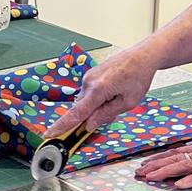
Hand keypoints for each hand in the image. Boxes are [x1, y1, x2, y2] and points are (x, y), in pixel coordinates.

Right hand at [43, 46, 158, 139]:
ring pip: (86, 101)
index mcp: (98, 90)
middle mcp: (89, 82)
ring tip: (118, 96)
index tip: (49, 134)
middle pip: (82, 109)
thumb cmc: (139, 77)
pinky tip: (114, 91)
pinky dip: (98, 98)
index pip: (76, 114)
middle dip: (92, 116)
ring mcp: (89, 77)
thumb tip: (89, 125)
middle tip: (113, 110)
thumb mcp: (128, 102)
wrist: (142, 55)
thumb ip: (106, 114)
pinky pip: (89, 92)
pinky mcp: (91, 74)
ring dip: (97, 106)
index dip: (62, 126)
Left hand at [135, 130, 191, 188]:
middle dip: (155, 165)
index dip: (159, 158)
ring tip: (150, 178)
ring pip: (183, 166)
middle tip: (139, 173)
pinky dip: (189, 181)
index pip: (177, 152)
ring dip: (165, 172)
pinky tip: (178, 186)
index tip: (145, 163)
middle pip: (174, 158)